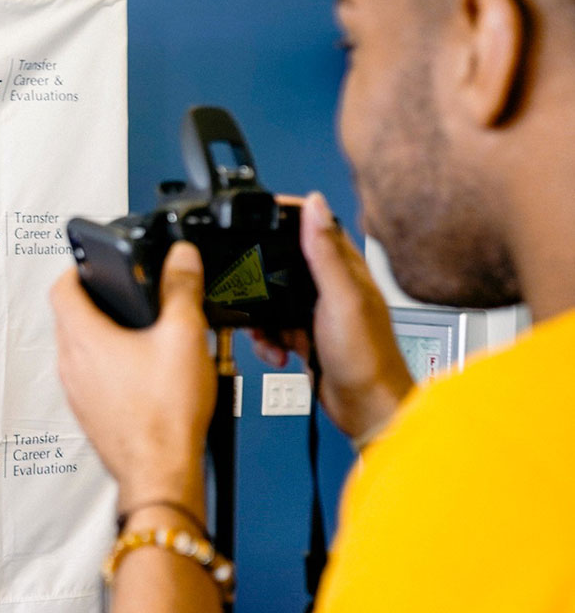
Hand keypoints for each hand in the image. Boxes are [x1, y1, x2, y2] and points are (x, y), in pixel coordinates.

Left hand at [49, 242, 212, 509]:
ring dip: (103, 337)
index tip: (93, 264)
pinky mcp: (89, 414)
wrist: (160, 473)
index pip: (60, 287)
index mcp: (83, 338)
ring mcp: (76, 393)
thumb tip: (181, 258)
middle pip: (70, 318)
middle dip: (96, 303)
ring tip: (140, 336)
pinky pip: (91, 380)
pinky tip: (143, 376)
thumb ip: (182, 289)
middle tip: (125, 297)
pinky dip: (109, 369)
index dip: (76, 269)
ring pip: (80, 351)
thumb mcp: (184, 337)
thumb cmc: (165, 415)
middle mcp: (70, 365)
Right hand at [248, 193, 412, 444]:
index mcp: (346, 268)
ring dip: (262, 316)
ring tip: (267, 332)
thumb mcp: (340, 298)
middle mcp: (332, 286)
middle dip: (262, 274)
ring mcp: (317, 312)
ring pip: (273, 298)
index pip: (316, 226)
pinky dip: (267, 340)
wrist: (365, 407)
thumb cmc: (367, 356)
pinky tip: (277, 351)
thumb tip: (315, 205)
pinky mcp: (305, 335)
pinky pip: (273, 327)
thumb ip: (324, 252)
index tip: (259, 212)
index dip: (288, 215)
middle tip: (246, 282)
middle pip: (285, 263)